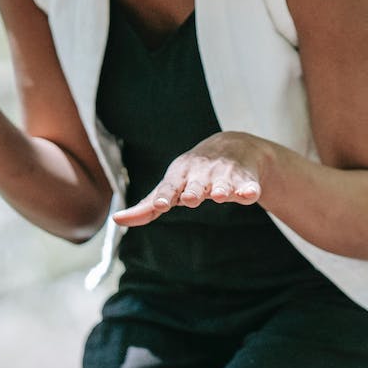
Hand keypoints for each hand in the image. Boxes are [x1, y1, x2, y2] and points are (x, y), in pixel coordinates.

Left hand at [114, 131, 269, 225]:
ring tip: (221, 194)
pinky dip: (249, 189)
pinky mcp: (246, 179)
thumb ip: (146, 206)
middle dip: (194, 191)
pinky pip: (248, 185)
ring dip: (221, 189)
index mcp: (180, 176)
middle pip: (197, 186)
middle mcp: (201, 174)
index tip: (162, 205)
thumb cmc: (193, 173)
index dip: (165, 196)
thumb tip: (117, 220)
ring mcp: (225, 175)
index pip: (170, 187)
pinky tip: (250, 194)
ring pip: (223, 184)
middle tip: (192, 198)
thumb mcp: (170, 185)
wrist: (233, 146)